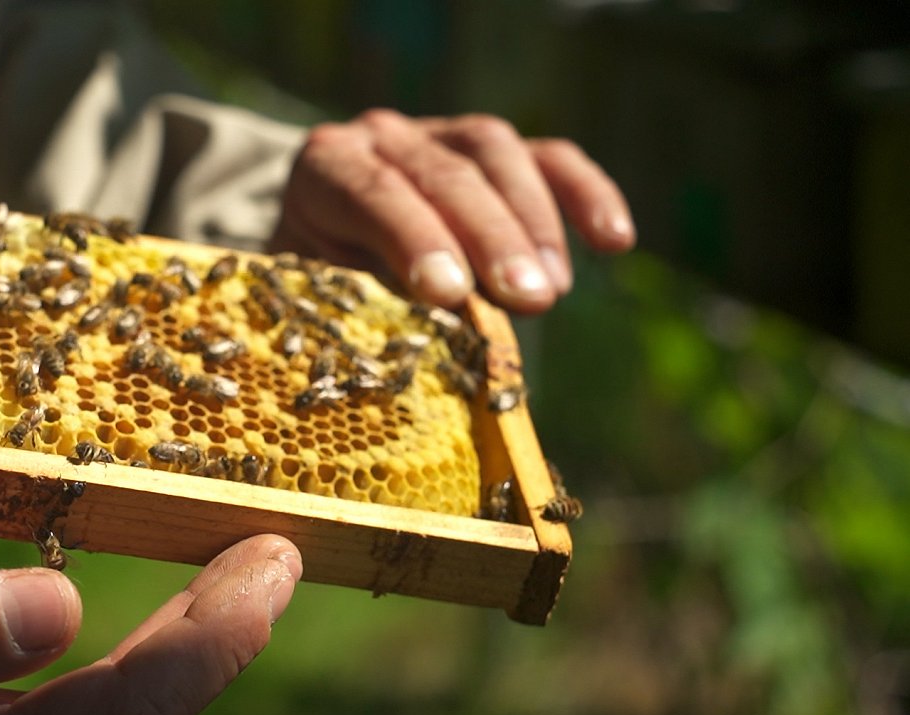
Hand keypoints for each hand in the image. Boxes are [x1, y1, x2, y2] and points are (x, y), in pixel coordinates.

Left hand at [269, 109, 635, 313]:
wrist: (326, 240)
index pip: (371, 191)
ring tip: (552, 290)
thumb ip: (370, 309)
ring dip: (532, 224)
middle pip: (445, 175)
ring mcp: (444, 134)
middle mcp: (385, 137)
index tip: (450, 294)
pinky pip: (550, 158)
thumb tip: (430, 358)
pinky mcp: (498, 150)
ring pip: (498, 154)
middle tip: (526, 301)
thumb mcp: (326, 297)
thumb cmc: (322, 284)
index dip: (414, 240)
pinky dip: (586, 194)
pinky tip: (615, 240)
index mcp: (327, 167)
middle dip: (488, 239)